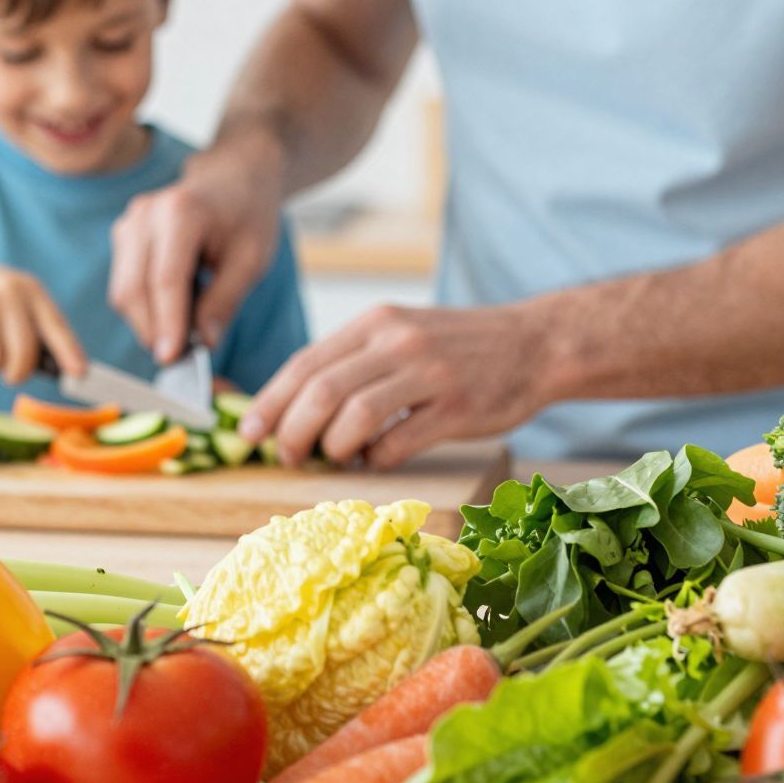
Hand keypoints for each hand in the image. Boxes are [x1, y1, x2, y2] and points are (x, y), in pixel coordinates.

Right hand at [0, 252, 87, 386]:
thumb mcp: (11, 298)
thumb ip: (34, 327)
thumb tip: (63, 367)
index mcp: (29, 289)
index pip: (55, 325)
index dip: (69, 352)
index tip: (80, 374)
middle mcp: (9, 292)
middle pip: (24, 353)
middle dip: (16, 372)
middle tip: (10, 375)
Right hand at [109, 146, 283, 363]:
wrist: (233, 176)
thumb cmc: (248, 214)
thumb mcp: (252, 260)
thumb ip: (225, 301)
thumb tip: (203, 344)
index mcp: (181, 212)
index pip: (165, 280)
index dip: (167, 324)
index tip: (173, 359)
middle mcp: (145, 215)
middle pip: (133, 289)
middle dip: (152, 331)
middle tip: (181, 358)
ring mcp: (129, 223)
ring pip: (123, 291)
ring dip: (146, 322)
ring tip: (182, 333)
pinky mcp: (124, 236)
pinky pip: (124, 284)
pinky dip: (144, 307)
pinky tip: (173, 310)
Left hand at [242, 302, 556, 466]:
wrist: (535, 344)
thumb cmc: (457, 348)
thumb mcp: (400, 334)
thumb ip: (354, 362)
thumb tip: (293, 408)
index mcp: (375, 323)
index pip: (306, 363)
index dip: (271, 402)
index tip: (248, 433)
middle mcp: (397, 342)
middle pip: (321, 391)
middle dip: (291, 431)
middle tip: (286, 456)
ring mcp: (429, 374)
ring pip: (355, 416)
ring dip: (331, 447)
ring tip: (332, 458)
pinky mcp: (457, 408)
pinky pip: (398, 441)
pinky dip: (375, 458)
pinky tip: (375, 459)